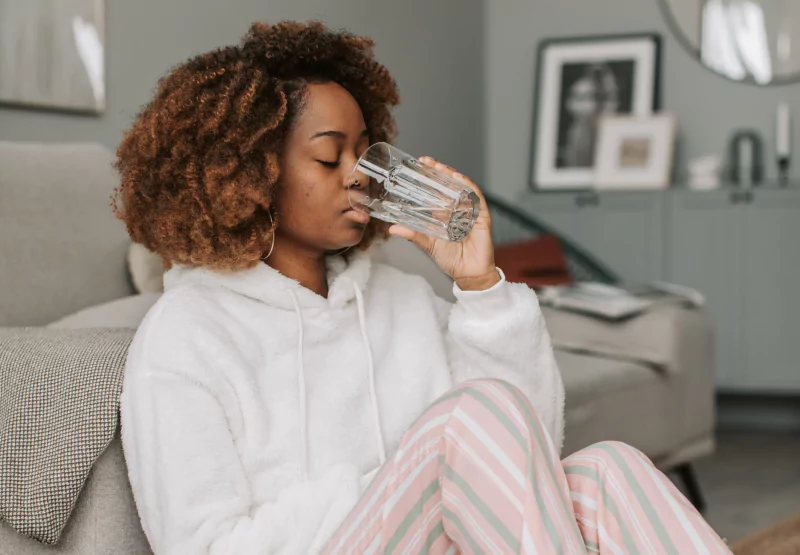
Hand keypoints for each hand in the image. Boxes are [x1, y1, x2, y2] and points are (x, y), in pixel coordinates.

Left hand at [388, 157, 499, 290]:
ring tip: (440, 167)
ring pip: (462, 187)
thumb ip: (413, 234)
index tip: (418, 166)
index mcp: (445, 214)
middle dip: (439, 171)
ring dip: (451, 175)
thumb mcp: (428, 244)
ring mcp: (471, 212)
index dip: (429, 178)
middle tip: (426, 161)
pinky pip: (477, 198)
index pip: (437, 191)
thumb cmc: (451, 260)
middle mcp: (458, 210)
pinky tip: (459, 179)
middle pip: (449, 185)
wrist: (468, 274)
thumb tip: (393, 228)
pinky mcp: (482, 217)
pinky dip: (469, 186)